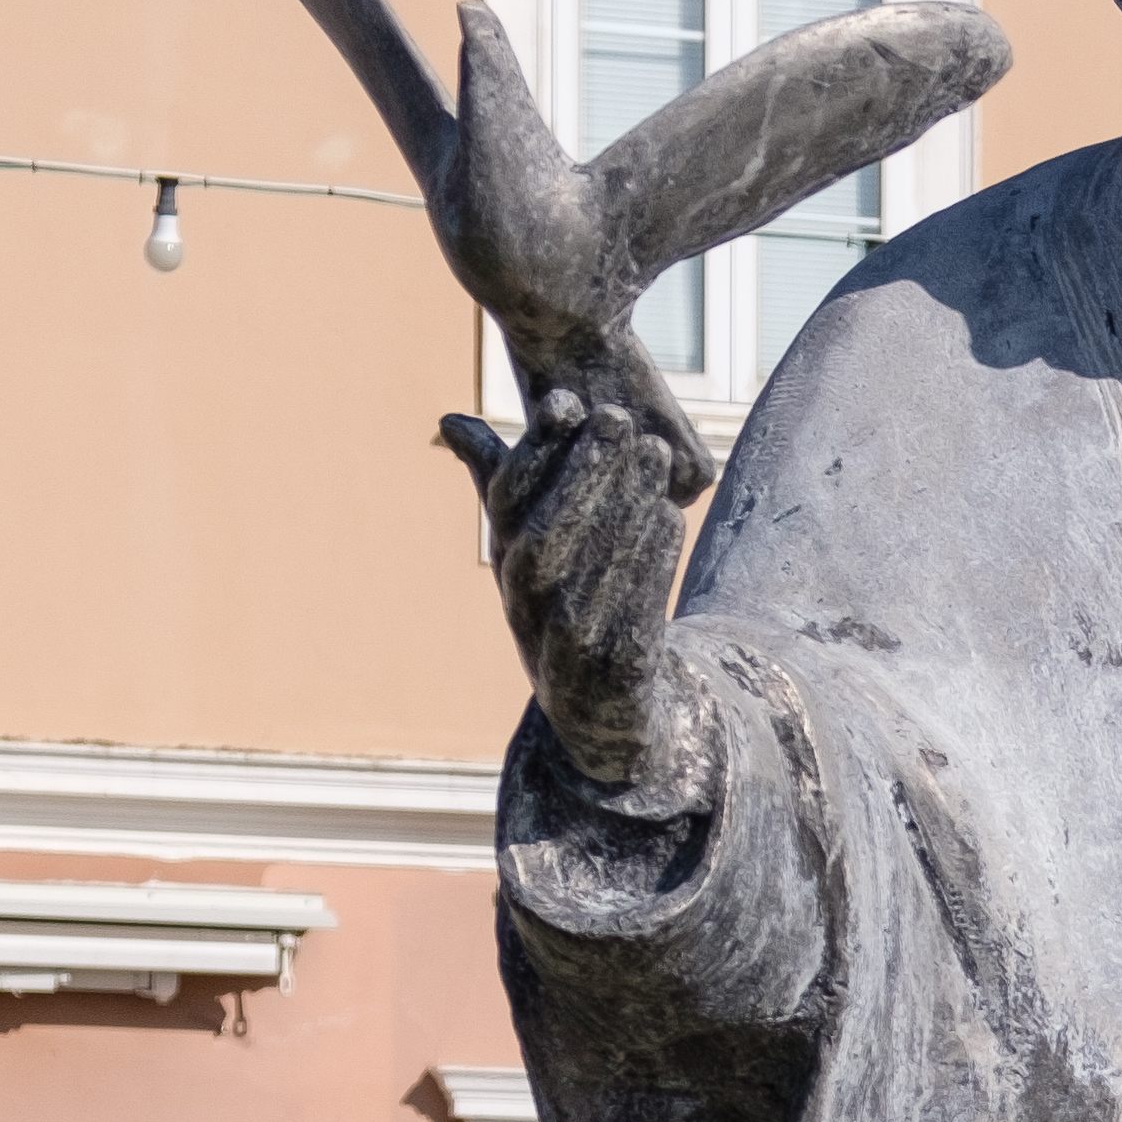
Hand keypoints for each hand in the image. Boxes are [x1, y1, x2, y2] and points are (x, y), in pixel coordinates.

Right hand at [443, 373, 715, 814]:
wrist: (611, 719)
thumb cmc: (573, 613)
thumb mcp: (536, 552)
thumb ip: (501, 486)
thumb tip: (450, 422)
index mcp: (507, 573)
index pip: (507, 510)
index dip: (533, 456)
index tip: (565, 402)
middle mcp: (525, 612)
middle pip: (544, 540)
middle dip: (580, 475)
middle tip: (617, 418)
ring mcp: (564, 650)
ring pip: (587, 576)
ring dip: (620, 510)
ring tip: (653, 454)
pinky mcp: (611, 679)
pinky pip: (628, 619)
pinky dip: (648, 566)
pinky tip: (671, 518)